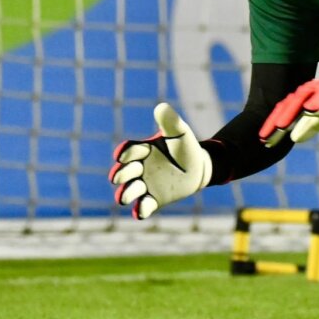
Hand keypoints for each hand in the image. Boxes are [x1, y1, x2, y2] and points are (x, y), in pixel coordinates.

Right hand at [109, 103, 211, 218]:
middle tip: (120, 175)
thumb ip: (170, 121)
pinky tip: (140, 212)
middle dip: (120, 174)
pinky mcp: (154, 199)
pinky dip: (140, 210)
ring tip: (124, 197)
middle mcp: (139, 169)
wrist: (199, 166)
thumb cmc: (185, 146)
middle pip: (123, 172)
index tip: (122, 154)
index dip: (124, 153)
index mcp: (142, 151)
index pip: (128, 151)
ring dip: (125, 194)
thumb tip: (161, 107)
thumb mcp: (180, 132)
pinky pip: (143, 207)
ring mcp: (145, 185)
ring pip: (129, 191)